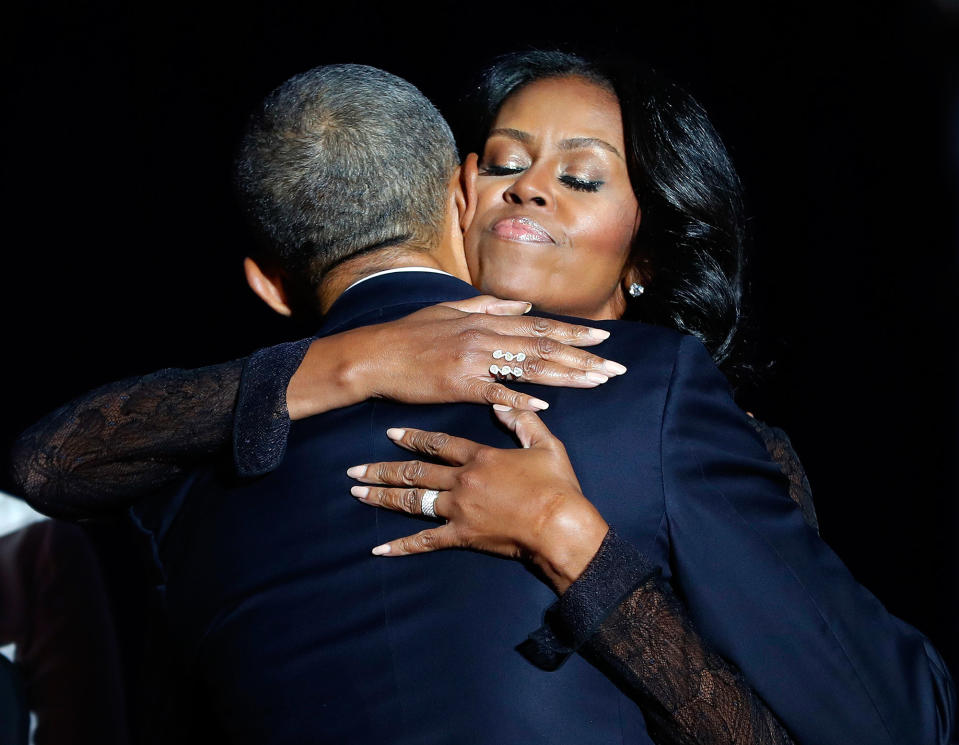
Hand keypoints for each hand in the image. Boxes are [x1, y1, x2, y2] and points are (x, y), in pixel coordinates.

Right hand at [288, 296, 625, 418]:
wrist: (375, 354)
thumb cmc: (411, 334)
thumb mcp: (451, 309)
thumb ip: (489, 305)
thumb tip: (523, 305)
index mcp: (486, 319)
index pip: (540, 326)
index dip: (575, 333)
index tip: (605, 339)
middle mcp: (486, 335)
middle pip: (545, 346)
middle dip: (585, 357)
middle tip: (616, 367)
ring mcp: (474, 359)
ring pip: (530, 366)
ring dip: (567, 375)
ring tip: (597, 381)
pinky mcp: (459, 384)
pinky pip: (496, 391)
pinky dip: (521, 397)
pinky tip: (546, 404)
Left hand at [347, 406, 609, 593]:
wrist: (560, 526)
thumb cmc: (557, 486)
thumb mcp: (546, 445)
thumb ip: (522, 423)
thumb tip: (502, 405)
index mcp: (481, 457)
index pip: (439, 443)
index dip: (413, 438)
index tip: (390, 433)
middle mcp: (462, 481)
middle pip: (415, 471)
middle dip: (382, 469)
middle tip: (354, 469)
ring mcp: (459, 509)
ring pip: (413, 501)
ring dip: (383, 496)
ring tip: (357, 493)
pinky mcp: (462, 536)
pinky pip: (425, 542)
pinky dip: (401, 546)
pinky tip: (379, 548)